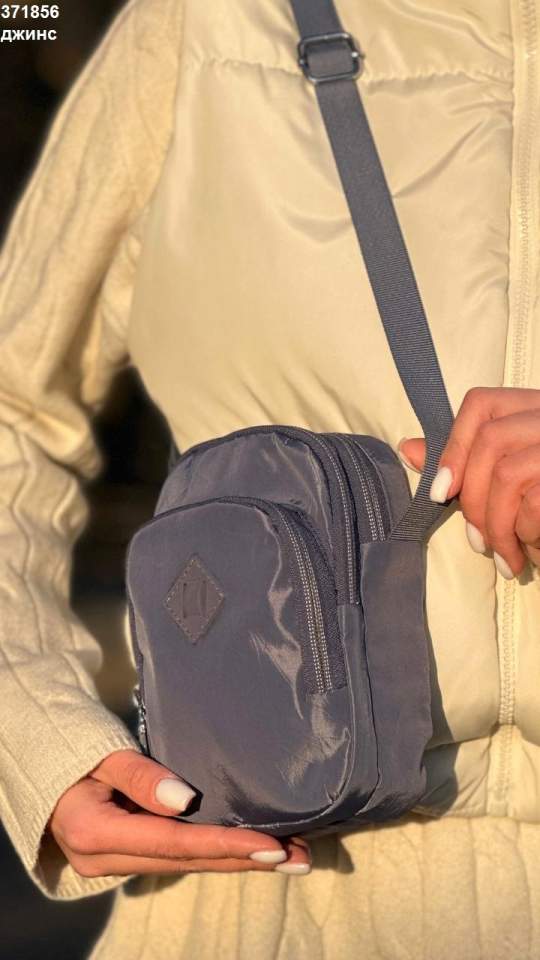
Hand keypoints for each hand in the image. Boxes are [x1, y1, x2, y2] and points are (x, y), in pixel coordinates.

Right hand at [47, 749, 310, 877]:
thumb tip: (186, 800)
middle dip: (247, 860)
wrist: (47, 774)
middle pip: (189, 861)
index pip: (174, 843)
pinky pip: (181, 858)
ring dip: (241, 861)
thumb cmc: (75, 753)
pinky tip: (254, 852)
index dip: (225, 845)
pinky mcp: (132, 856)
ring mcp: (119, 863)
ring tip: (292, 857)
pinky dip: (220, 854)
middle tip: (300, 857)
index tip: (271, 845)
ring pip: (189, 865)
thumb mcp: (101, 755)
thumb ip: (140, 775)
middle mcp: (108, 859)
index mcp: (95, 834)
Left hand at [398, 387, 539, 577]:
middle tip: (475, 542)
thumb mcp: (509, 475)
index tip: (441, 493)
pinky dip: (525, 535)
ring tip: (502, 558)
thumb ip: (465, 460)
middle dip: (473, 497)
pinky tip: (529, 555)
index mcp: (535, 407)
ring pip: (509, 474)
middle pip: (490, 440)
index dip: (453, 446)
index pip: (481, 402)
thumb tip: (407, 449)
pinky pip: (535, 502)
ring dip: (496, 526)